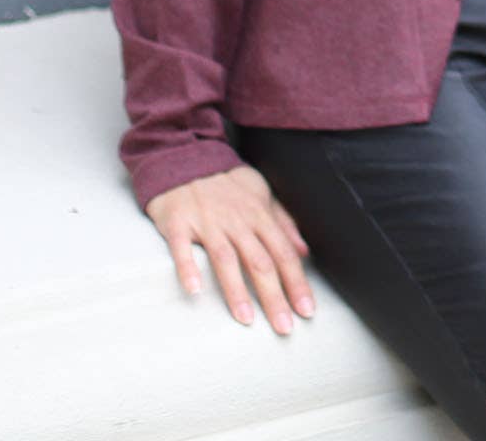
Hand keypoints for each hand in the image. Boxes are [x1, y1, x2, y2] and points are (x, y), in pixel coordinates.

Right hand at [146, 165, 316, 332]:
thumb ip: (282, 223)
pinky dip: (189, 268)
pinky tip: (194, 291)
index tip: (307, 311)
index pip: (283, 254)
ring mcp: (207, 222)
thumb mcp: (261, 195)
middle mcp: (237, 221)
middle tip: (285, 327)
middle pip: (260, 261)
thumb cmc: (227, 183)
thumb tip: (304, 250)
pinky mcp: (178, 224)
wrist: (186, 158)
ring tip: (248, 319)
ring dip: (237, 290)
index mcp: (259, 215)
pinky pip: (182, 249)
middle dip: (275, 296)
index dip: (297, 282)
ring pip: (226, 259)